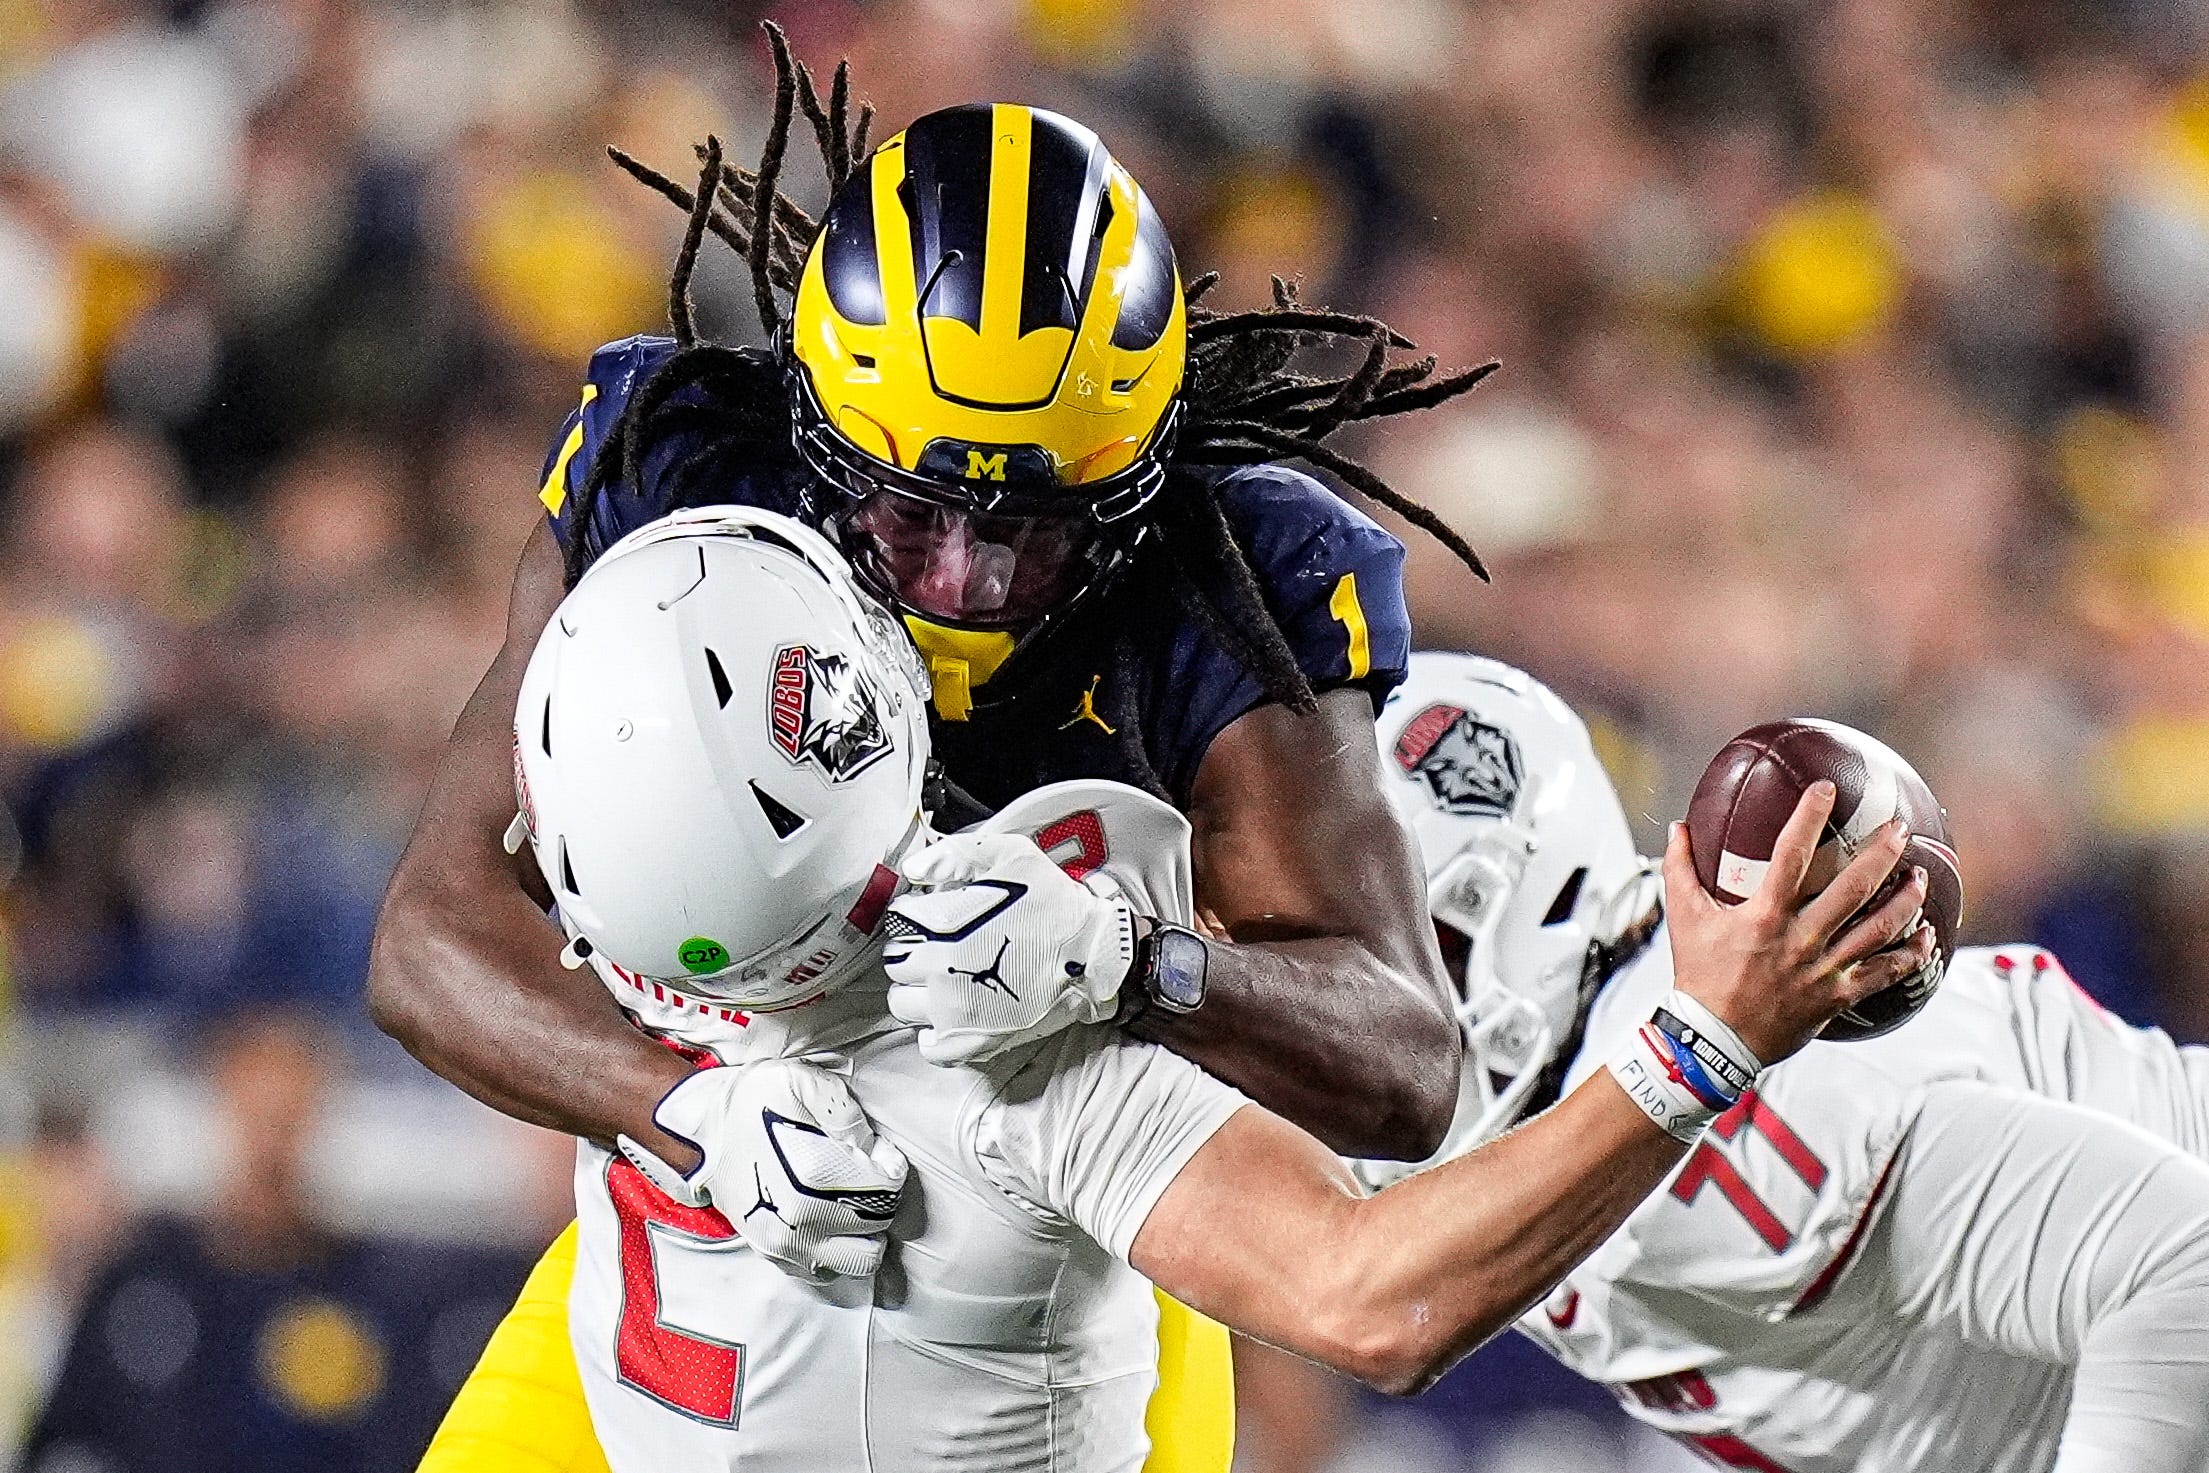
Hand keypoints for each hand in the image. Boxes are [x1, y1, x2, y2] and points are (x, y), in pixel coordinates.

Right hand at [617, 1059, 908, 1281]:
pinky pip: (827, 1271)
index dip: (890, 1165)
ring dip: (866, 1231)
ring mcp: (788, 1244)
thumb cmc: (751, 1103)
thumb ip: (847, 1114)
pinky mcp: (775, 1255)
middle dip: (882, 1197)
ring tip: (854, 1201)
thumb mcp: (802, 1083)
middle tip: (866, 1173)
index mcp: (813, 1175)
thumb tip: (874, 1150)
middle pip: (879, 1223)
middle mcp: (802, 1219)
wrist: (699, 1132)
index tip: (877, 1152)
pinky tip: (831, 1219)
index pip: (887, 1187)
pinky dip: (839, 1250)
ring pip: (860, 1259)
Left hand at [882, 832, 1135, 1064]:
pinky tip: (949, 1016)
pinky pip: (929, 1047)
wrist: (1095, 953)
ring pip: (904, 1004)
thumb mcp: (1011, 856)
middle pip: (897, 964)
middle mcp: (941, 969)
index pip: (898, 922)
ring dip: (917, 991)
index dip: (913, 915)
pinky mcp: (972, 1041)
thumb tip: (913, 870)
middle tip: (939, 948)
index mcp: (943, 925)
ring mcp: (954, 1010)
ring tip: (944, 980)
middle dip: (912, 952)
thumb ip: (956, 854)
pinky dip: (933, 1033)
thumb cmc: (1054, 903)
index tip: (932, 917)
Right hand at [1664, 780, 1934, 1064]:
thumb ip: (1680, 870)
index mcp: (1764, 915)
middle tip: (1899, 830)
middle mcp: (1800, 938)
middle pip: (1854, 888)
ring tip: (1919, 877)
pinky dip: (1910, 955)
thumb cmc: (1698, 977)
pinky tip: (1926, 938)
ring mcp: (1823, 969)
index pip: (1791, 855)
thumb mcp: (1683, 919)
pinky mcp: (1838, 996)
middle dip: (1882, 853)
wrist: (1713, 1040)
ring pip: (1879, 928)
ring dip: (1905, 900)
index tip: (1827, 789)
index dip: (1810, 817)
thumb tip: (1677, 828)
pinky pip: (1885, 973)